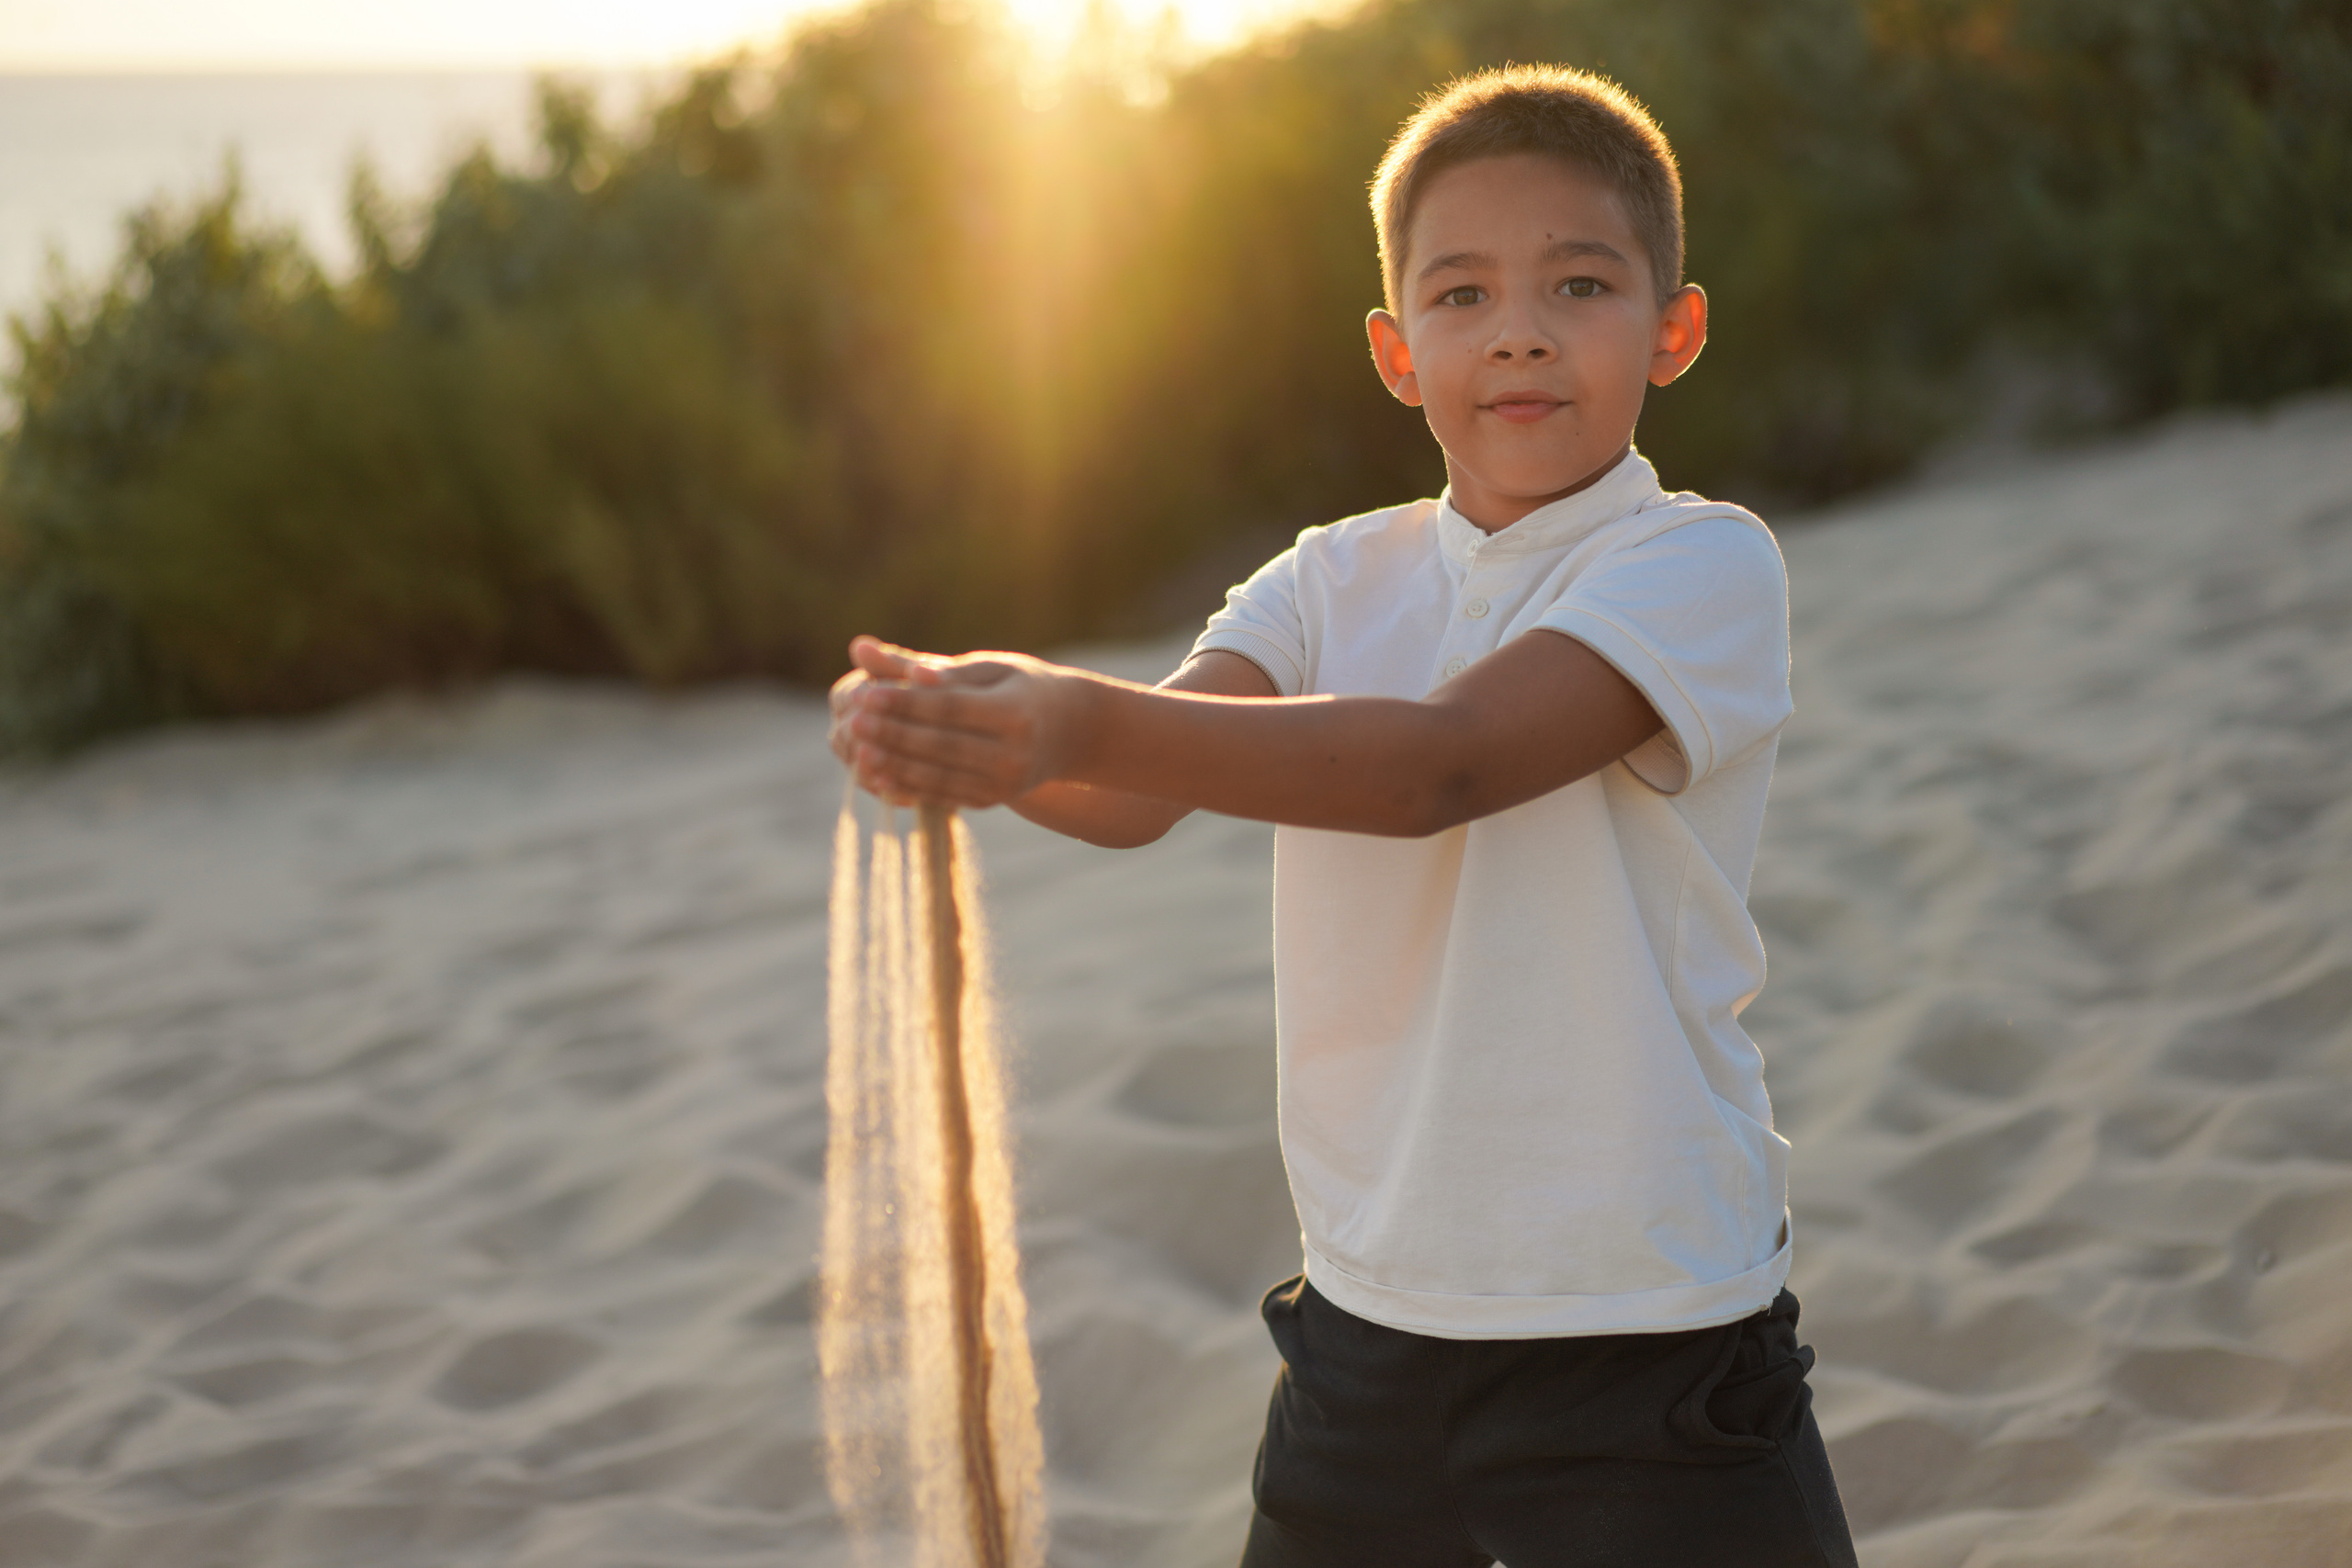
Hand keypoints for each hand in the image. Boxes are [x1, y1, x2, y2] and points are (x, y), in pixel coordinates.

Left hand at [834, 635, 1080, 807]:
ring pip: (939, 776)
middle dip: (895, 735)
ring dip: (895, 765)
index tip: (867, 693)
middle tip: (853, 722)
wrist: (1073, 732)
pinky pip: (942, 796)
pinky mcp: (992, 800)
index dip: (907, 704)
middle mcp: (1013, 754)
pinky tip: (877, 773)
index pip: (951, 709)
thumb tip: (861, 649)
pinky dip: (907, 786)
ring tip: (858, 749)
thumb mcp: (985, 667)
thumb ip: (924, 663)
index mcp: (1016, 712)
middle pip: (942, 746)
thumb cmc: (1023, 687)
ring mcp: (1004, 783)